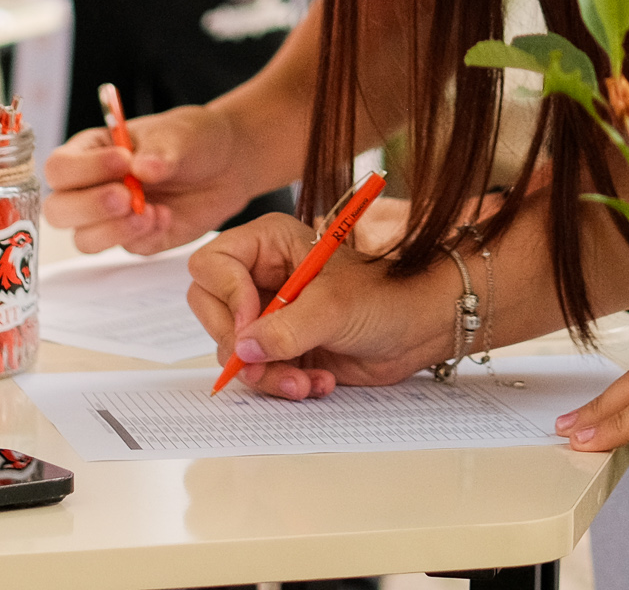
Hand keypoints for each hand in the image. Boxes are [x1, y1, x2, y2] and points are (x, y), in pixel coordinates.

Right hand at [45, 102, 269, 254]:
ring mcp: (109, 219)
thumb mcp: (179, 133)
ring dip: (113, 230)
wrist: (226, 164)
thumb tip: (142, 169)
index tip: (123, 160)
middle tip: (127, 196)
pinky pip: (126, 249)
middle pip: (58, 211)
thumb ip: (160, 150)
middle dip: (89, 207)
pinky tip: (166, 217)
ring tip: (150, 212)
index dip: (84, 169)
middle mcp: (90, 188)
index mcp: (89, 152)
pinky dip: (144, 236)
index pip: (59, 168)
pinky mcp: (134, 240)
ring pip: (84, 240)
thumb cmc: (192, 139)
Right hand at [185, 212, 450, 399]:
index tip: (252, 325)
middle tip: (265, 363)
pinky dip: (282, 384)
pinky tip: (316, 383)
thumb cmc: (385, 297)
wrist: (417, 329)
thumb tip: (242, 350)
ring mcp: (267, 314)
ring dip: (266, 374)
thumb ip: (286, 328)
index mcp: (269, 243)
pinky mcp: (278, 348)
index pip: (212, 265)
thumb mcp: (334, 308)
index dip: (227, 298)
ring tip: (305, 381)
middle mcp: (260, 276)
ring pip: (233, 350)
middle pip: (211, 310)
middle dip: (239, 345)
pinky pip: (257, 373)